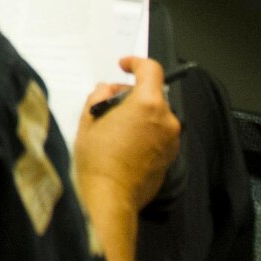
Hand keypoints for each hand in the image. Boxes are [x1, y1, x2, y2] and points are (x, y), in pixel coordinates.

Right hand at [71, 58, 181, 213]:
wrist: (109, 198)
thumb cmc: (97, 158)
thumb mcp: (89, 119)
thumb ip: (99, 95)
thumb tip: (107, 90)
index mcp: (148, 104)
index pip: (151, 69)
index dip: (136, 62)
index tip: (123, 66)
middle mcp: (166, 120)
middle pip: (153, 93)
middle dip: (132, 94)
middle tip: (109, 103)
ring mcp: (171, 140)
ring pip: (156, 115)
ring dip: (139, 113)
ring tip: (115, 126)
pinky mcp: (171, 158)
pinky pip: (159, 134)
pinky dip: (145, 131)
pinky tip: (125, 143)